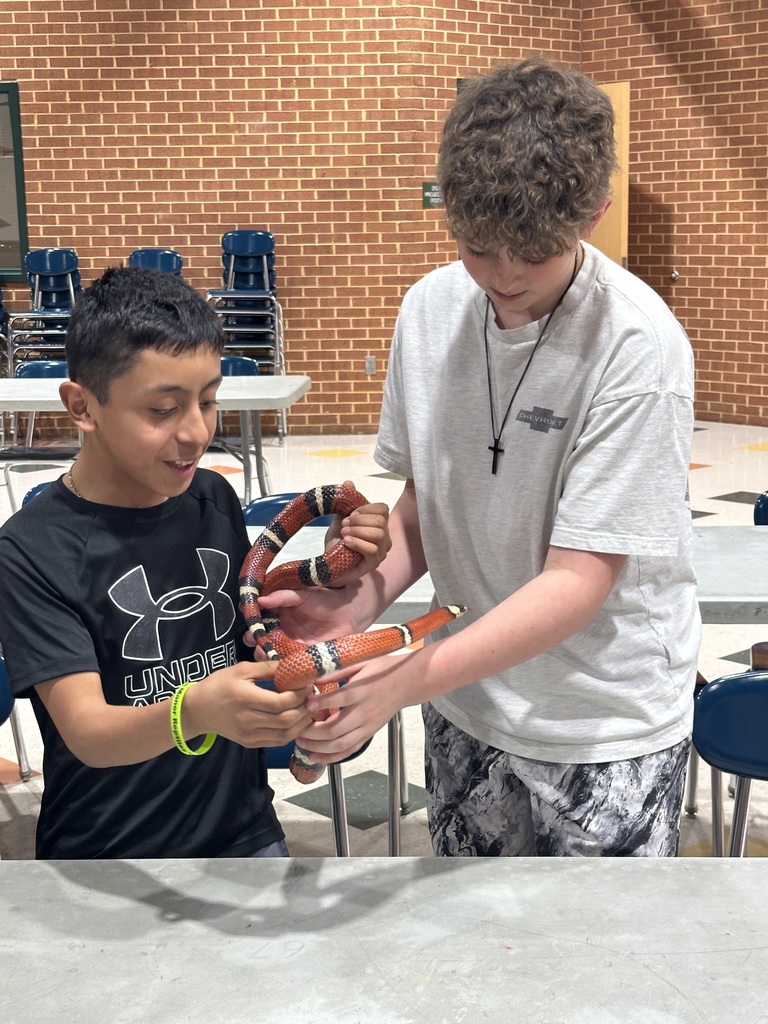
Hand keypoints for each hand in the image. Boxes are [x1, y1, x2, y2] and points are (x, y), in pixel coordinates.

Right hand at [183, 660, 313, 748]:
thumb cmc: (219, 684)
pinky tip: (298, 721)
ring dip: (302, 723)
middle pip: (285, 720)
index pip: (279, 703)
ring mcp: (249, 735)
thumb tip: (292, 665)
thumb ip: (267, 668)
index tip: (308, 685)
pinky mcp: (249, 743)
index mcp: (244, 698)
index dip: (299, 695)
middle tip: (313, 697)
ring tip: (309, 709)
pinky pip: (277, 741)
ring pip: (284, 735)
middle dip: (305, 709)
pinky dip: (292, 733)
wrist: (197, 710)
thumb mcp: (241, 669)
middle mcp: (247, 719)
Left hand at [295, 651, 415, 763]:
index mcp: (362, 690)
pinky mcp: (369, 734)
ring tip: (302, 743)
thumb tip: (313, 676)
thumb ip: (337, 671)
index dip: (320, 703)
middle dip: (312, 732)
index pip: (340, 698)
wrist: (407, 683)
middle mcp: (364, 711)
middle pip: (336, 729)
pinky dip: (332, 757)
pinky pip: (350, 750)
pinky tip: (317, 757)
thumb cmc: (383, 669)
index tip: (305, 703)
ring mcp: (367, 726)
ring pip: (341, 744)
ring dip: (318, 747)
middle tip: (297, 729)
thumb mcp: (361, 662)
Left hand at [323, 479, 390, 586]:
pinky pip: (373, 550)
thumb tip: (348, 482)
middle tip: (344, 525)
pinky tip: (346, 542)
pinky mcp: (374, 564)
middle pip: (381, 521)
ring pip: (379, 535)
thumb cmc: (336, 542)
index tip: (350, 513)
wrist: (327, 563)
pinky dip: (357, 543)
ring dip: (358, 531)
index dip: (366, 508)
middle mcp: (384, 538)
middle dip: (359, 520)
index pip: (383, 509)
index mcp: (378, 524)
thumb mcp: (339, 519)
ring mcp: (381, 552)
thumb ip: (346, 503)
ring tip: (344, 534)